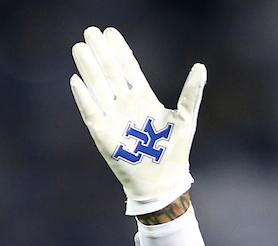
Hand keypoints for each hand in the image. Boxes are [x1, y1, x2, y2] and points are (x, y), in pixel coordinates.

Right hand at [70, 26, 205, 215]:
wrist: (163, 182)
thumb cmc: (175, 151)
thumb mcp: (186, 119)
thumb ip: (191, 92)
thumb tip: (201, 66)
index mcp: (143, 98)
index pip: (128, 68)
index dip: (119, 50)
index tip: (110, 31)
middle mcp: (126, 104)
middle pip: (110, 73)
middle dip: (101, 53)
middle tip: (90, 31)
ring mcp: (113, 118)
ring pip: (98, 87)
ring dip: (89, 68)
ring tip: (80, 48)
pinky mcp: (103, 134)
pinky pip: (90, 112)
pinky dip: (84, 98)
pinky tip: (77, 80)